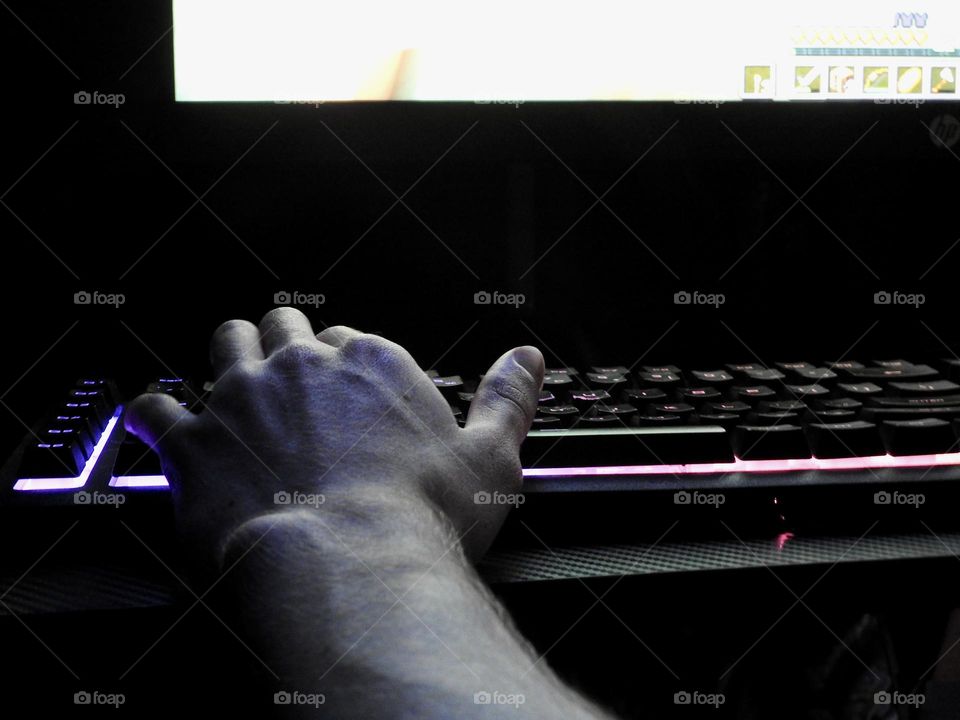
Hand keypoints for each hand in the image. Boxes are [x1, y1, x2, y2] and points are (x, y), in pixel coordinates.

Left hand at [124, 307, 543, 568]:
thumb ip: (507, 399)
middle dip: (283, 341)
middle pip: (282, 327)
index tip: (342, 385)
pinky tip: (158, 417)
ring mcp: (240, 398)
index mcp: (369, 363)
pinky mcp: (193, 442)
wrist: (345, 564)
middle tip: (286, 369)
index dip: (342, 358)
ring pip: (223, 345)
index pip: (347, 337)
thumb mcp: (489, 458)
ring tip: (230, 369)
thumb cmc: (419, 519)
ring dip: (227, 352)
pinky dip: (155, 410)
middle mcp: (301, 366)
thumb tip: (527, 360)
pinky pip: (155, 408)